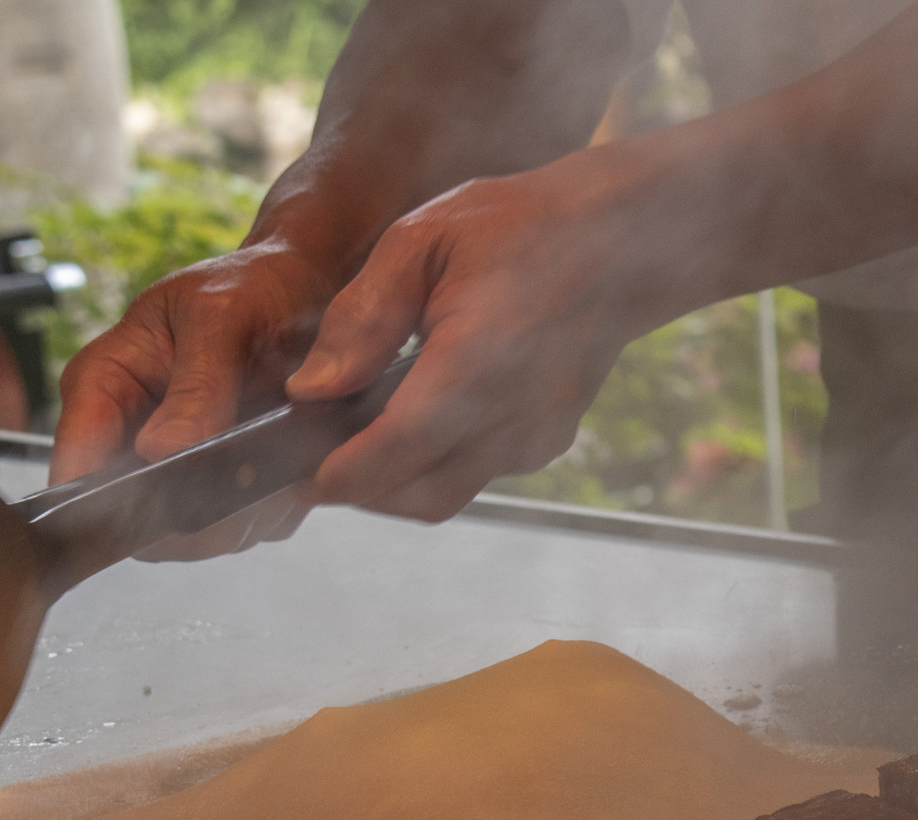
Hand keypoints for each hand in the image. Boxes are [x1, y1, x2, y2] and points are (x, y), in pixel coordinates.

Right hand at [52, 240, 337, 558]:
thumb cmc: (253, 286)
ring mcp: (179, 467)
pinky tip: (296, 468)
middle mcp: (132, 435)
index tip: (170, 499)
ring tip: (281, 465)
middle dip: (194, 515)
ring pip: (195, 536)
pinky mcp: (227, 486)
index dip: (111, 501)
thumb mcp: (221, 317)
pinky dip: (274, 508)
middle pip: (136, 521)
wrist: (307, 290)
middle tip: (250, 484)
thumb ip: (196, 384)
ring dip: (243, 514)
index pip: (76, 468)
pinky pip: (245, 527)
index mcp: (104, 387)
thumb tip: (162, 451)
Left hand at [284, 164, 643, 521]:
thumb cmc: (519, 227)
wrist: (621, 241)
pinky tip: (419, 412)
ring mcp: (536, 436)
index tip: (295, 472)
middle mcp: (513, 417)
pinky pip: (479, 473)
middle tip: (317, 455)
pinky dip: (438, 460)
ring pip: (448, 493)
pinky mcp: (547, 442)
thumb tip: (310, 390)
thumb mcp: (419, 241)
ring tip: (361, 432)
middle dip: (361, 489)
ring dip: (397, 478)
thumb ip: (360, 317)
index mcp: (475, 365)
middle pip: (418, 495)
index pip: (393, 454)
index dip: (337, 476)